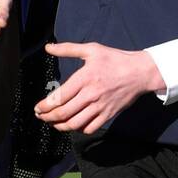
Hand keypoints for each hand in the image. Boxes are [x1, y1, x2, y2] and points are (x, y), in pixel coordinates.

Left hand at [35, 41, 164, 133]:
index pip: (59, 97)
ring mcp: (100, 107)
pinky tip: (73, 125)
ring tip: (53, 123)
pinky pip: (90, 128)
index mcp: (84, 78)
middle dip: (48, 117)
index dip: (44, 106)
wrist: (139, 72)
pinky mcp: (108, 115)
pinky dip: (79, 129)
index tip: (37, 108)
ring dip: (60, 126)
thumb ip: (68, 49)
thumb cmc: (114, 59)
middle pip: (64, 113)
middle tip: (41, 117)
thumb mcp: (91, 49)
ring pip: (75, 124)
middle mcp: (90, 95)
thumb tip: (48, 47)